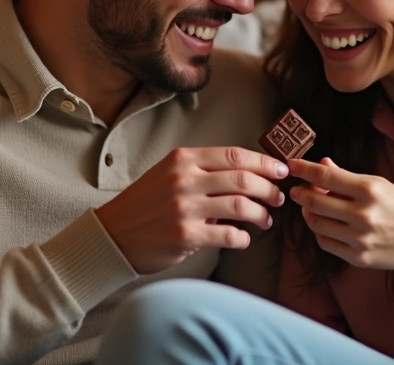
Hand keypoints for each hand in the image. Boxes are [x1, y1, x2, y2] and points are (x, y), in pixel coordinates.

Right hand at [95, 146, 287, 274]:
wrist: (113, 234)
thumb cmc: (145, 205)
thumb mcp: (168, 175)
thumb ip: (203, 172)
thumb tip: (248, 175)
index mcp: (182, 159)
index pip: (235, 155)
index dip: (264, 162)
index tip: (281, 170)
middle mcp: (184, 179)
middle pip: (243, 179)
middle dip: (269, 189)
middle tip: (278, 198)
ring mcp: (184, 207)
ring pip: (241, 206)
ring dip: (261, 214)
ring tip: (266, 220)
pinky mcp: (185, 236)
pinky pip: (229, 235)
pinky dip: (243, 238)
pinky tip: (243, 239)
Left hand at [288, 157, 393, 290]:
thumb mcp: (381, 185)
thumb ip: (348, 177)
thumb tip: (323, 163)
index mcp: (371, 190)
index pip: (326, 176)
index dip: (304, 169)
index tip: (291, 165)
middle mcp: (364, 214)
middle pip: (315, 201)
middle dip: (300, 193)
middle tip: (297, 189)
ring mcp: (360, 239)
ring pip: (316, 223)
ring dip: (308, 212)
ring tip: (311, 206)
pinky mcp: (358, 257)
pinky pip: (325, 242)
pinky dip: (320, 231)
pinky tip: (324, 223)